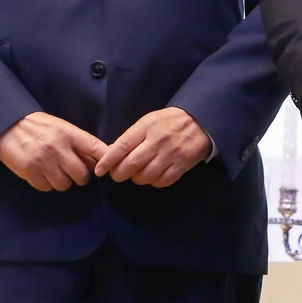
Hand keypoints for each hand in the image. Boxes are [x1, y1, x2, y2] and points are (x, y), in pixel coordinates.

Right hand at [0, 111, 106, 191]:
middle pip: (82, 175)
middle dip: (80, 177)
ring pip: (64, 185)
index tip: (105, 168)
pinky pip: (46, 188)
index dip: (104, 160)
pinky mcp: (29, 172)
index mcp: (69, 133)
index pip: (95, 148)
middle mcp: (58, 148)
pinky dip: (47, 184)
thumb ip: (78, 143)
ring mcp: (43, 161)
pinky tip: (43, 174)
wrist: (9, 126)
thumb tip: (97, 161)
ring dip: (62, 182)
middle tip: (73, 172)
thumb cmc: (40, 128)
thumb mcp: (62, 128)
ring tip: (55, 172)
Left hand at [94, 107, 211, 186]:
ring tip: (138, 173)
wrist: (201, 121)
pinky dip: (153, 182)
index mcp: (148, 126)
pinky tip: (153, 175)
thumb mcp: (150, 120)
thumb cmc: (170, 121)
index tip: (100, 170)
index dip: (108, 160)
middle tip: (117, 175)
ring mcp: (171, 154)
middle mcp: (159, 141)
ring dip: (137, 178)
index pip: (123, 146)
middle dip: (120, 174)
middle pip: (132, 165)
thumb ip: (132, 136)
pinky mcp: (182, 165)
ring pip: (145, 176)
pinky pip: (161, 182)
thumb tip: (112, 154)